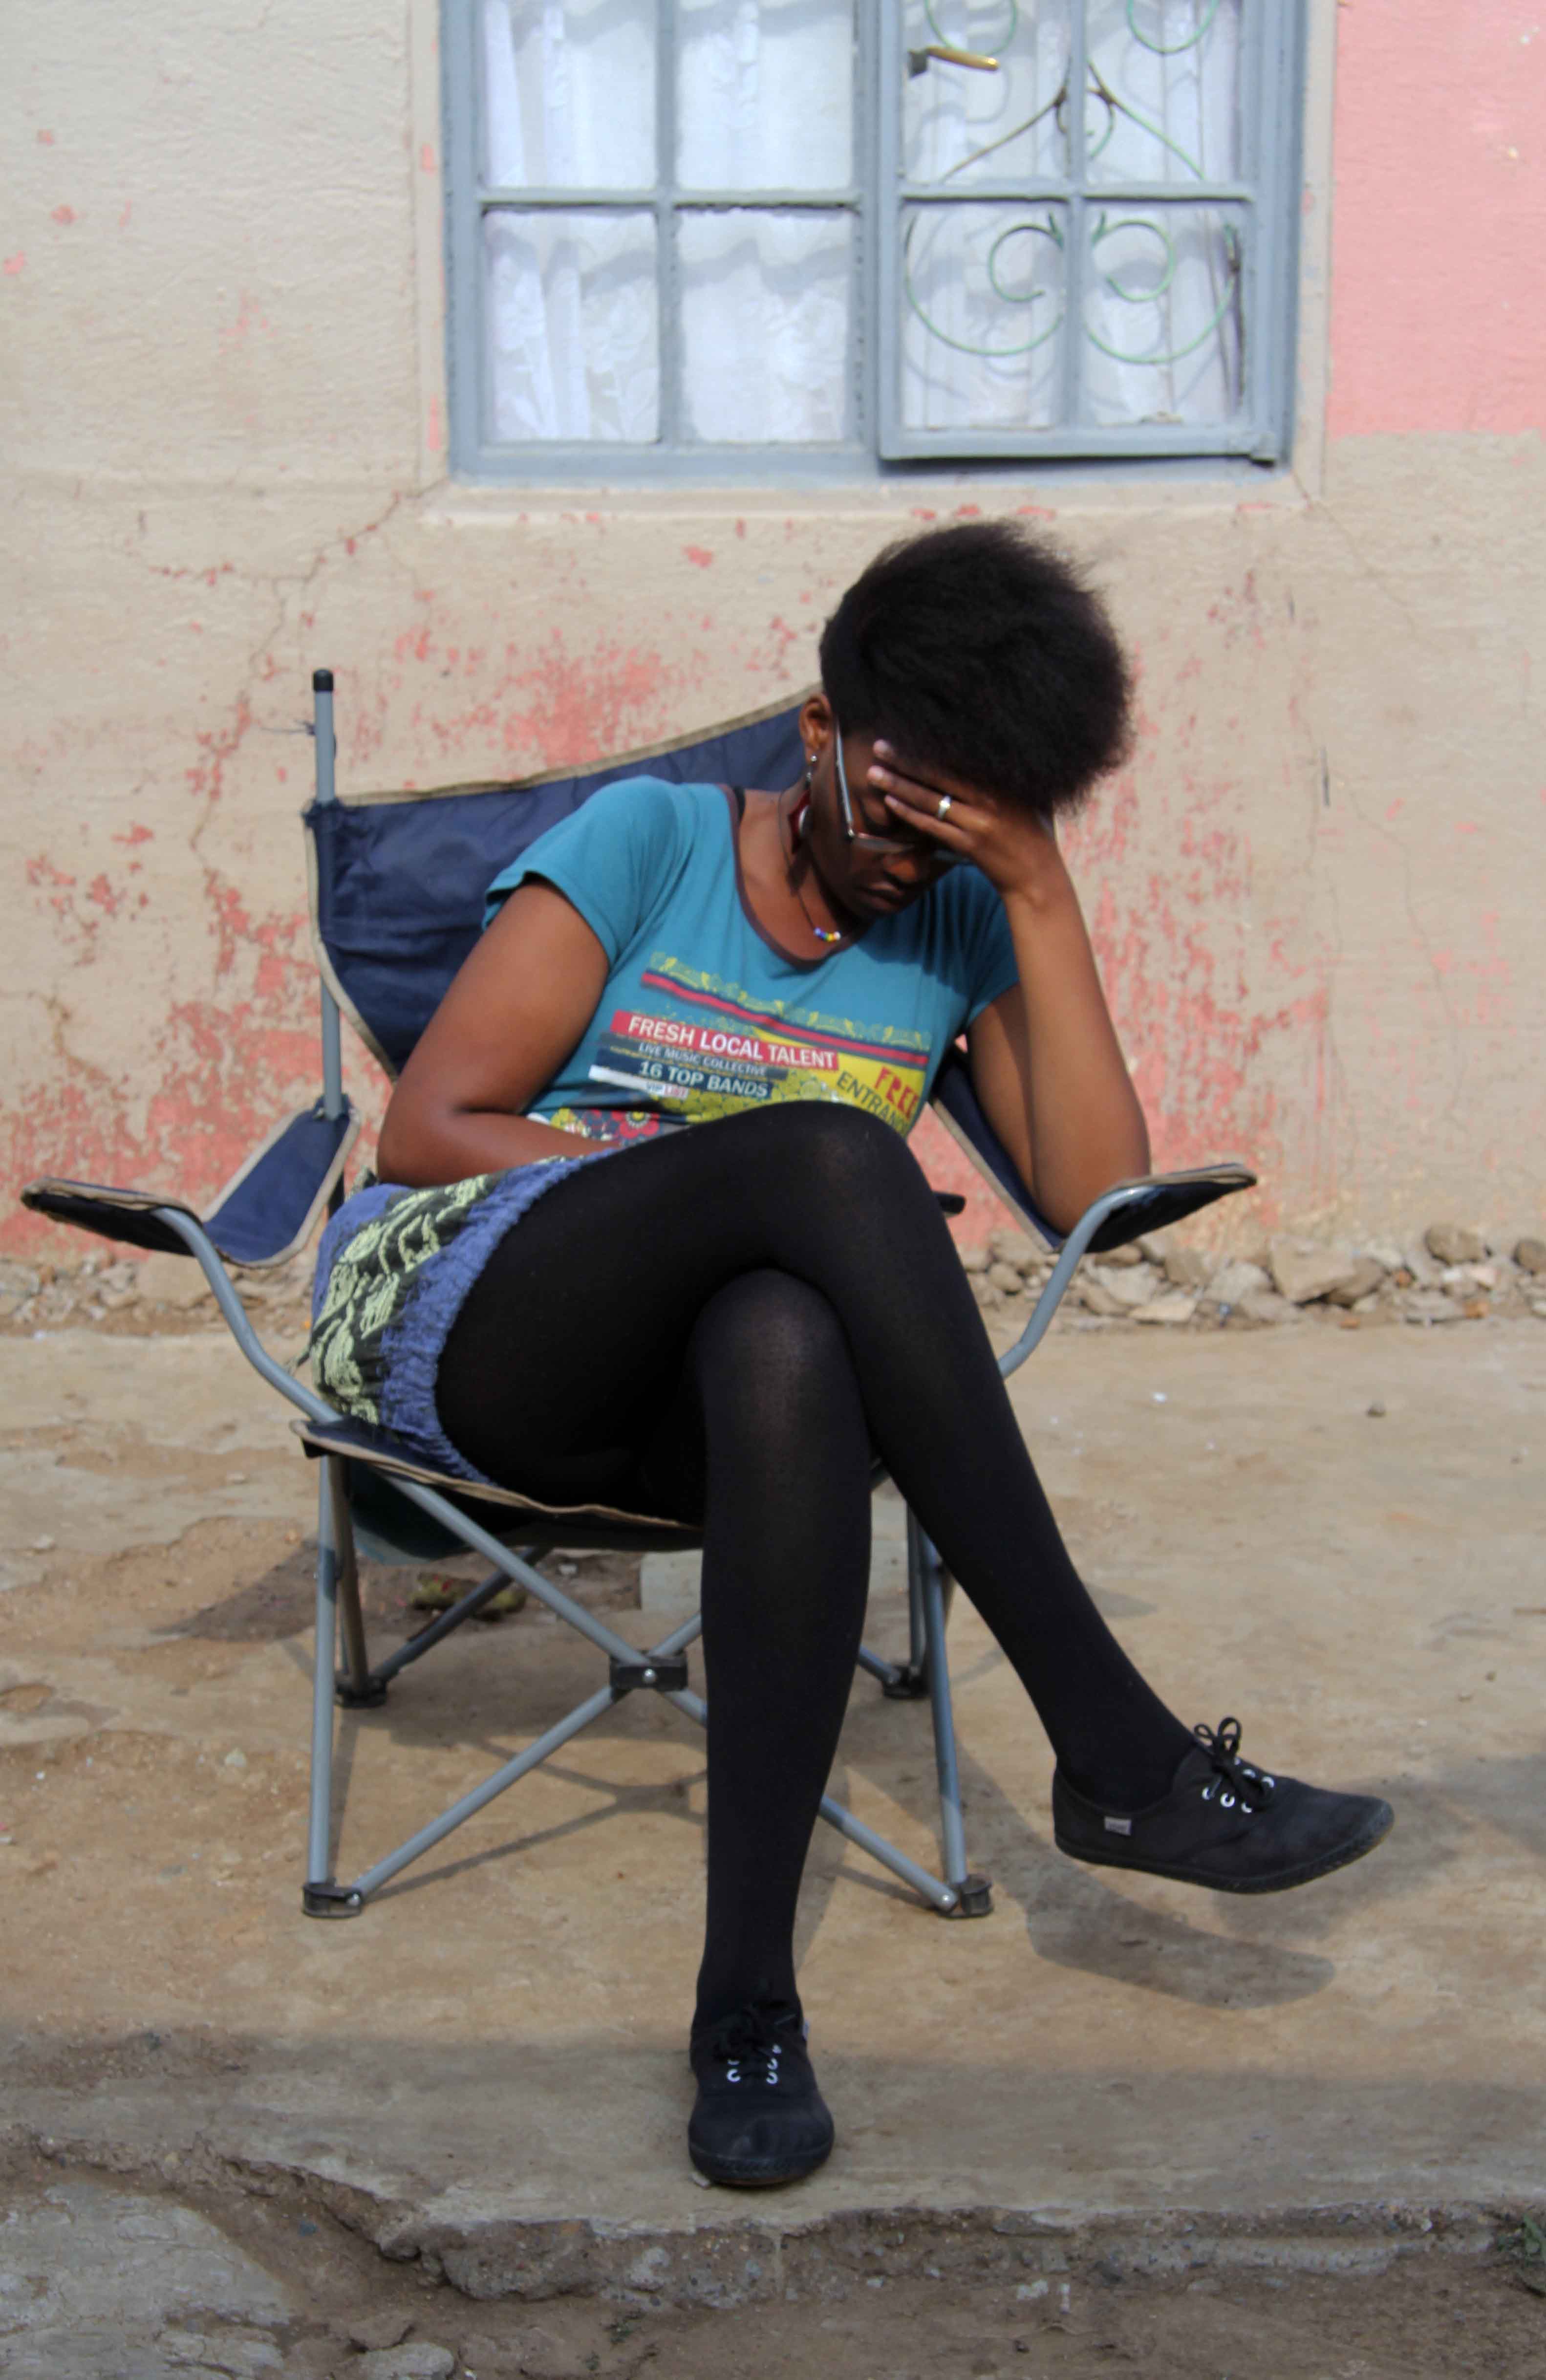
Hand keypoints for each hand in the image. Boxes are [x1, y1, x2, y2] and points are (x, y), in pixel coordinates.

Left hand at [866, 742, 1071, 909]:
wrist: (1038, 877)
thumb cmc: (1035, 834)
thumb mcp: (1030, 798)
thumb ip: (1007, 777)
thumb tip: (991, 750)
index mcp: (1003, 782)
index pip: (959, 758)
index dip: (930, 746)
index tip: (908, 732)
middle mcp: (990, 798)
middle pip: (939, 774)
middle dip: (906, 760)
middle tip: (879, 746)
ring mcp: (978, 822)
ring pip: (930, 799)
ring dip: (899, 785)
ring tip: (874, 773)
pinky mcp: (969, 845)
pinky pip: (932, 826)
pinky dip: (910, 814)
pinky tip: (890, 802)